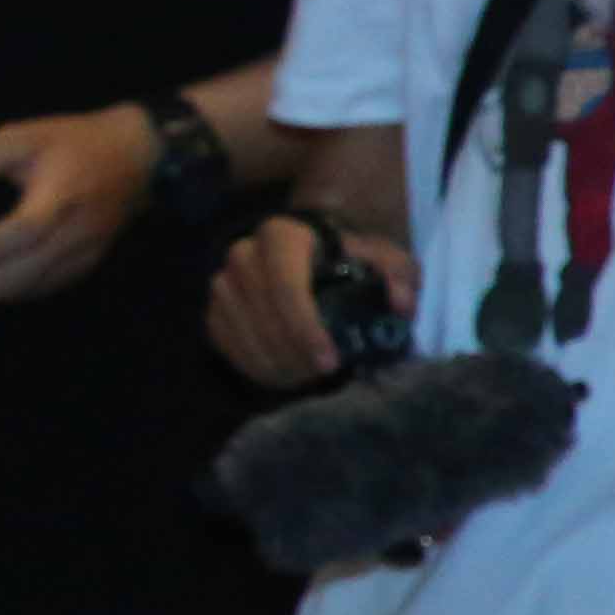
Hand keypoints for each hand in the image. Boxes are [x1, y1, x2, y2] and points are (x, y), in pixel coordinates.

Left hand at [0, 102, 155, 305]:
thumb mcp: (18, 136)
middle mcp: (77, 234)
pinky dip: (3, 291)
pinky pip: (38, 288)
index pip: (27, 230)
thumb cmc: (71, 143)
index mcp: (63, 195)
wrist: (137, 157)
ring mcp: (84, 256)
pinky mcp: (84, 268)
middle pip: (22, 275)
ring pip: (27, 289)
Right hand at [207, 212, 406, 389]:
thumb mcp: (384, 259)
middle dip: (291, 351)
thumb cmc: (349, 258)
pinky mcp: (214, 306)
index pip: (285, 285)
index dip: (305, 328)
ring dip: (272, 362)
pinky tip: (281, 376)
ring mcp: (223, 280)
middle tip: (321, 376)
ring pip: (239, 330)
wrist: (310, 252)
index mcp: (282, 235)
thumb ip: (399, 275)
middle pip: (260, 313)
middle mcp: (243, 252)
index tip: (331, 362)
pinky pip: (223, 340)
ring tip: (305, 379)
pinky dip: (250, 363)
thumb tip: (400, 304)